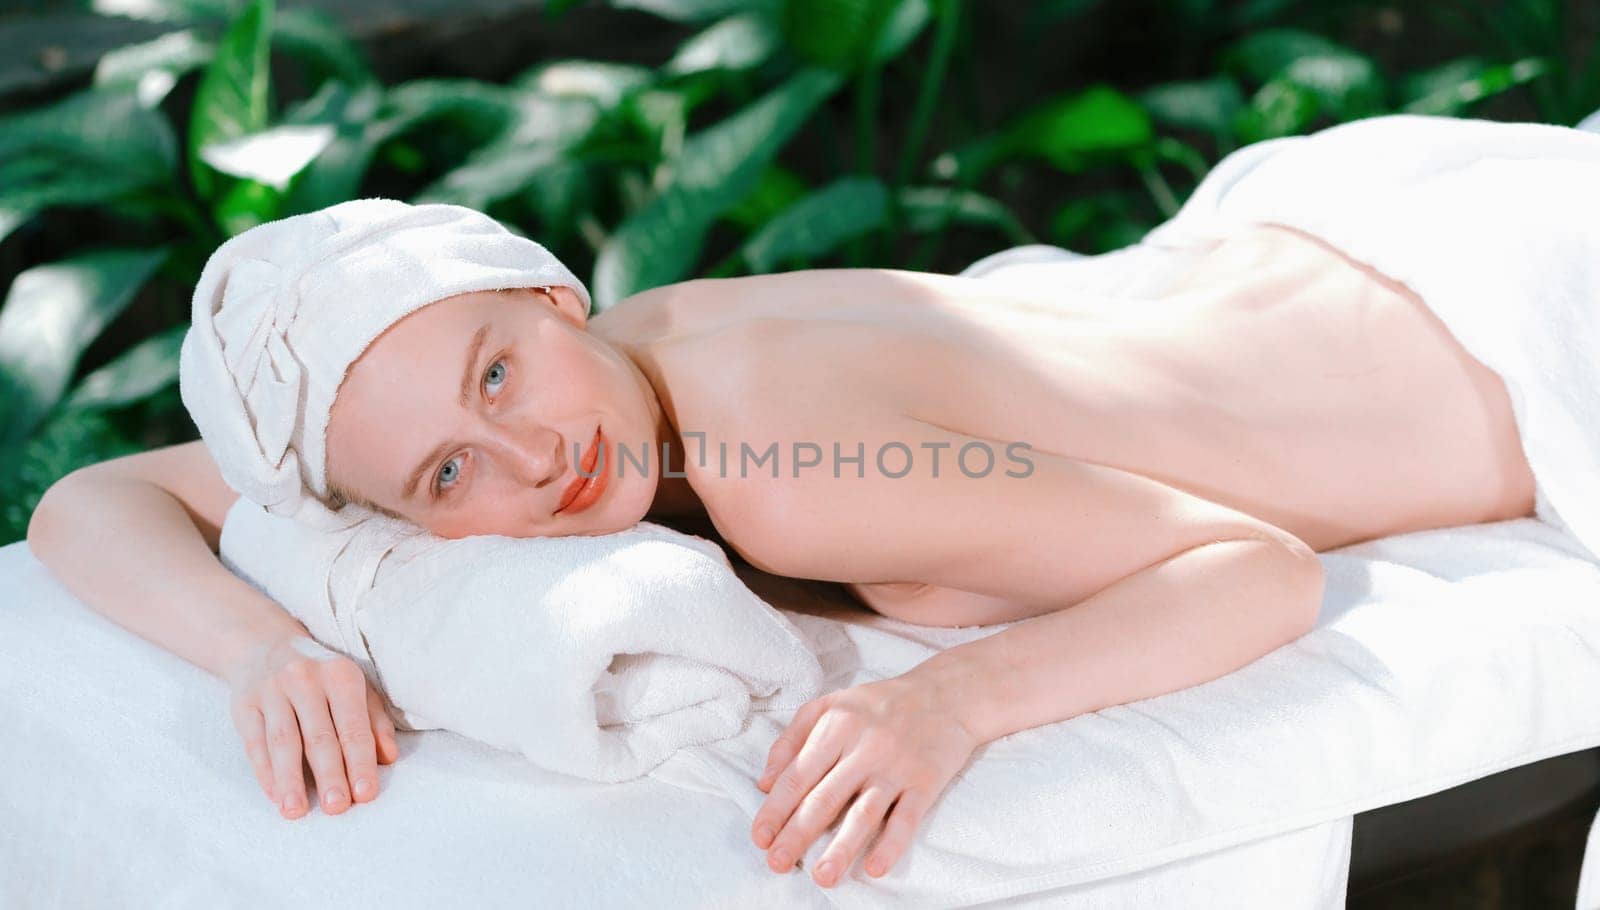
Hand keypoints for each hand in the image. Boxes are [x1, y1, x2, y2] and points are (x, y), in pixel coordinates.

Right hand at [224, 634, 399, 819]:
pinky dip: (265, 771)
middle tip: (336, 808)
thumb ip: (376, 722)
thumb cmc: (322, 676)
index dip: (359, 762)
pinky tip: (275, 795)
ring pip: (283, 742)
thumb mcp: (355, 688)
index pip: (353, 726)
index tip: (365, 794)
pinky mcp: (244, 704)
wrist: (266, 644)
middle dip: (329, 775)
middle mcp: (305, 679)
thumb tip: (389, 757)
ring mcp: (272, 690)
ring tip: (296, 810)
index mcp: (340, 675)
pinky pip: (255, 742)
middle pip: (319, 736)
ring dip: (289, 779)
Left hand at [749, 673, 980, 887]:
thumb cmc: (880, 704)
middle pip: (825, 797)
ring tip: (822, 877)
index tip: (760, 838)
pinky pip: (907, 818)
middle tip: (776, 863)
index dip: (776, 809)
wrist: (946, 694)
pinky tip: (874, 868)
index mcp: (836, 726)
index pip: (799, 774)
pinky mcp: (925, 782)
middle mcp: (865, 747)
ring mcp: (896, 767)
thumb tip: (764, 784)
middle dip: (797, 833)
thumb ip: (792, 739)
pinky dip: (891, 844)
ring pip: (864, 813)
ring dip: (841, 848)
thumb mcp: (830, 705)